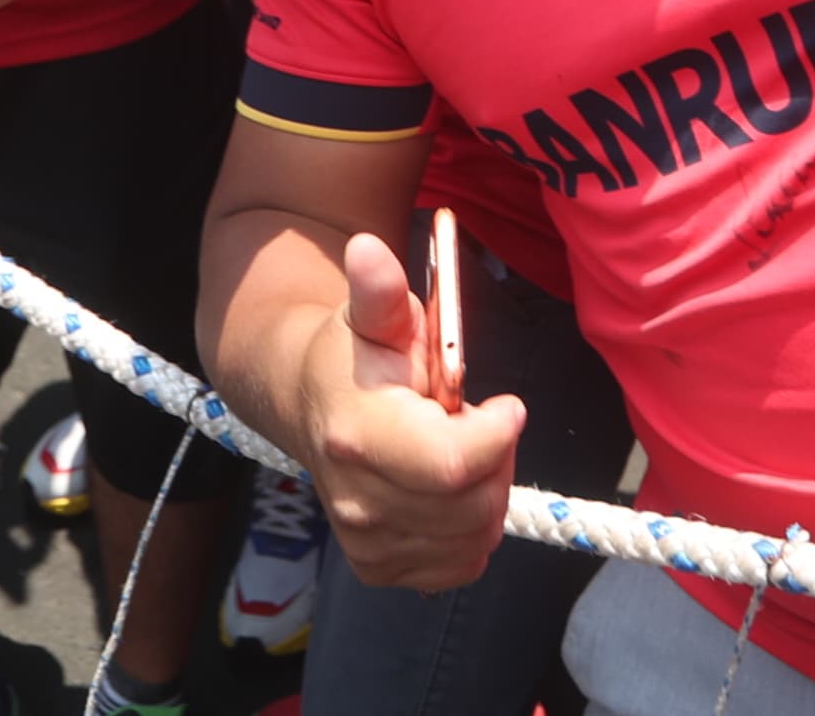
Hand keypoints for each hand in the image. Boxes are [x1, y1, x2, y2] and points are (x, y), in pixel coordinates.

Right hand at [296, 231, 527, 590]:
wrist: (307, 402)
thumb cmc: (356, 355)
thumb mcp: (375, 314)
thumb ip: (380, 288)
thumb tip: (368, 247)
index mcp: (357, 435)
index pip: (452, 464)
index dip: (495, 435)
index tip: (506, 404)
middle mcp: (357, 500)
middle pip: (473, 503)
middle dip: (495, 458)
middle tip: (479, 422)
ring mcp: (367, 542)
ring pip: (474, 536)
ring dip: (486, 492)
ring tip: (459, 450)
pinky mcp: (378, 567)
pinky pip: (461, 563)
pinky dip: (471, 529)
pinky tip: (448, 489)